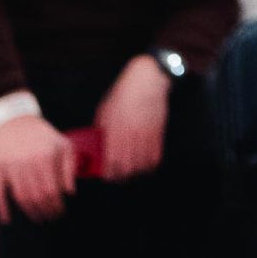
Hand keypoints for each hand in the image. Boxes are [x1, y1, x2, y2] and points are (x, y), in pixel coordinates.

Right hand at [0, 111, 75, 224]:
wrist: (16, 121)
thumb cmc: (43, 136)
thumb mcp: (63, 145)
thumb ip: (69, 168)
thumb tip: (70, 192)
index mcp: (45, 157)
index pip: (51, 190)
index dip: (56, 205)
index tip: (60, 212)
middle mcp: (27, 162)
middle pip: (36, 196)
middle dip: (44, 211)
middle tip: (50, 218)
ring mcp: (11, 166)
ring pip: (20, 197)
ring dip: (29, 211)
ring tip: (37, 217)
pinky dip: (2, 207)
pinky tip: (7, 219)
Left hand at [94, 55, 169, 182]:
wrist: (147, 80)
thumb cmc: (122, 94)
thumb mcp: (104, 111)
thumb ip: (102, 131)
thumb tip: (99, 148)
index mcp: (114, 129)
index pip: (111, 161)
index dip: (109, 174)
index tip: (107, 176)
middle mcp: (130, 133)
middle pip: (127, 167)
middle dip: (122, 177)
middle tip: (119, 177)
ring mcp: (146, 133)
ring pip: (142, 164)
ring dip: (137, 172)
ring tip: (132, 173)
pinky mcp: (158, 131)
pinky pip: (155, 155)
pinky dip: (150, 164)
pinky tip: (145, 164)